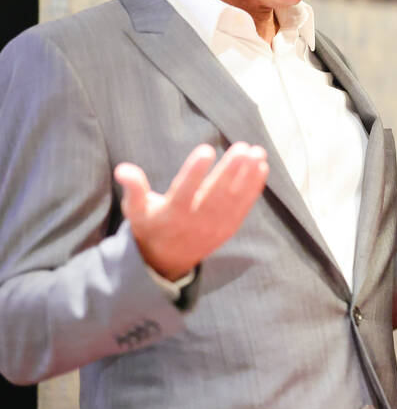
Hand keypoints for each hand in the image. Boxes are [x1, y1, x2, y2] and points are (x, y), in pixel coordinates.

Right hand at [114, 142, 269, 279]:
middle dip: (230, 170)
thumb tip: (123, 169)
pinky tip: (262, 167)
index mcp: (172, 213)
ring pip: (234, 199)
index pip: (184, 190)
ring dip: (248, 175)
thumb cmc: (151, 226)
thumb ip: (134, 189)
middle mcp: (196, 220)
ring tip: (257, 152)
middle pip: (216, 193)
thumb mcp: (136, 211)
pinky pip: (244, 207)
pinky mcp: (229, 227)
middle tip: (242, 147)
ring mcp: (215, 225)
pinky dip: (254, 188)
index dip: (195, 171)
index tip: (206, 149)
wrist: (168, 261)